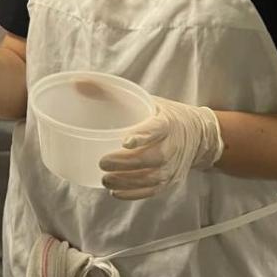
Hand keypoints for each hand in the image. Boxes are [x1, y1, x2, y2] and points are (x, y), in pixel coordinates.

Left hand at [99, 96, 223, 199]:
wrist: (199, 135)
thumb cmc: (163, 114)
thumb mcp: (144, 98)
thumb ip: (110, 93)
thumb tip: (78, 83)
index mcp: (167, 122)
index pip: (157, 129)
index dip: (142, 136)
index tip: (124, 141)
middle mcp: (173, 146)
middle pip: (154, 158)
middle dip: (127, 164)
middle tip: (103, 163)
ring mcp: (173, 166)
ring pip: (152, 178)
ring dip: (127, 182)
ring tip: (105, 179)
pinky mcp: (171, 180)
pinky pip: (153, 191)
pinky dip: (134, 194)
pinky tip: (116, 192)